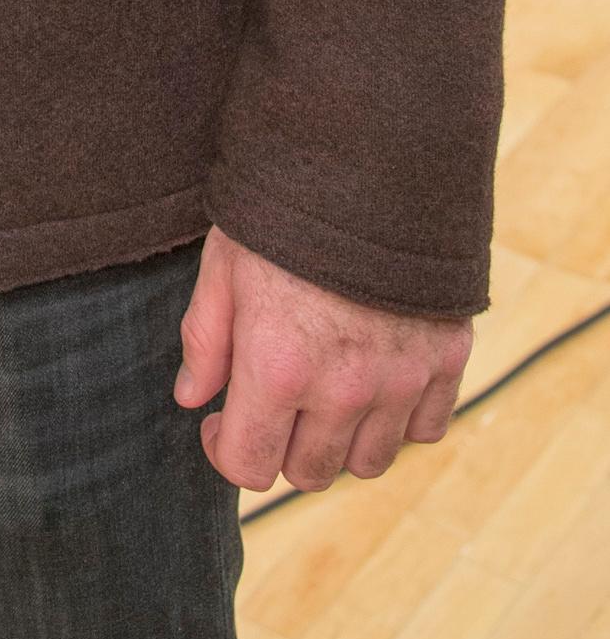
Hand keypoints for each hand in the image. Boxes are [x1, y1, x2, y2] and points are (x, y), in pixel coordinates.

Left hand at [176, 225, 471, 492]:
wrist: (371, 164)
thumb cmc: (284, 212)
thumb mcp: (223, 266)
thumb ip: (205, 341)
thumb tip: (192, 400)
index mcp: (278, 369)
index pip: (250, 467)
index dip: (226, 451)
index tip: (222, 422)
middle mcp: (344, 390)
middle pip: (310, 474)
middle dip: (281, 448)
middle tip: (272, 404)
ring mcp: (401, 380)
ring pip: (369, 462)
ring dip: (340, 440)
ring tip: (322, 392)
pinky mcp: (446, 361)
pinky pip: (425, 429)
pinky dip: (400, 418)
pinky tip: (375, 380)